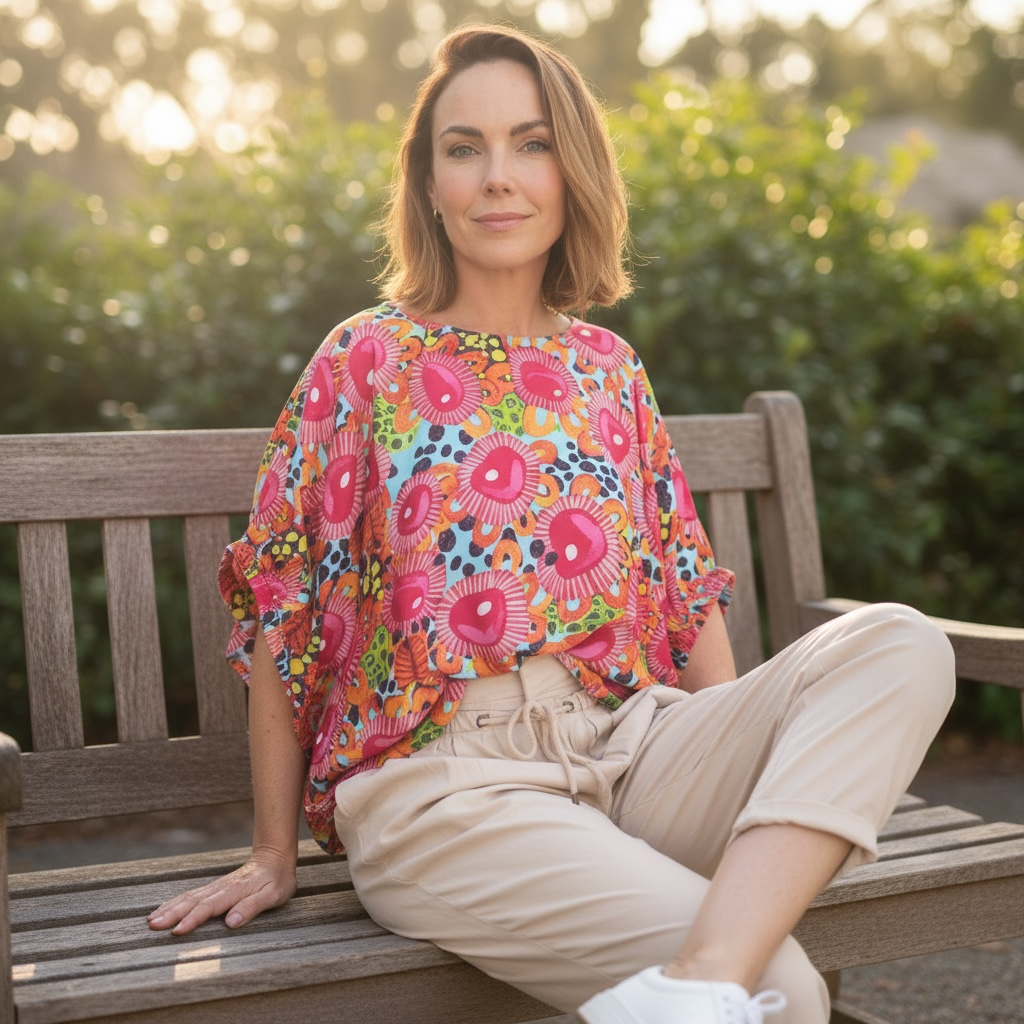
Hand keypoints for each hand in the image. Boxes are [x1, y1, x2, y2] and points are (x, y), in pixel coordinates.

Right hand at [147, 848, 296, 934]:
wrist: (274, 858)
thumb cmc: (277, 880)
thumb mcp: (273, 895)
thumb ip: (252, 906)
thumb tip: (230, 922)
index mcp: (234, 891)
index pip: (209, 907)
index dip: (192, 919)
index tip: (176, 930)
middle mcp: (220, 888)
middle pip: (192, 902)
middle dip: (171, 914)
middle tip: (152, 926)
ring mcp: (215, 887)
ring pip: (188, 898)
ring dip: (169, 908)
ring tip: (150, 920)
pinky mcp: (213, 889)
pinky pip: (190, 896)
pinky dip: (174, 902)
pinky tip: (162, 909)